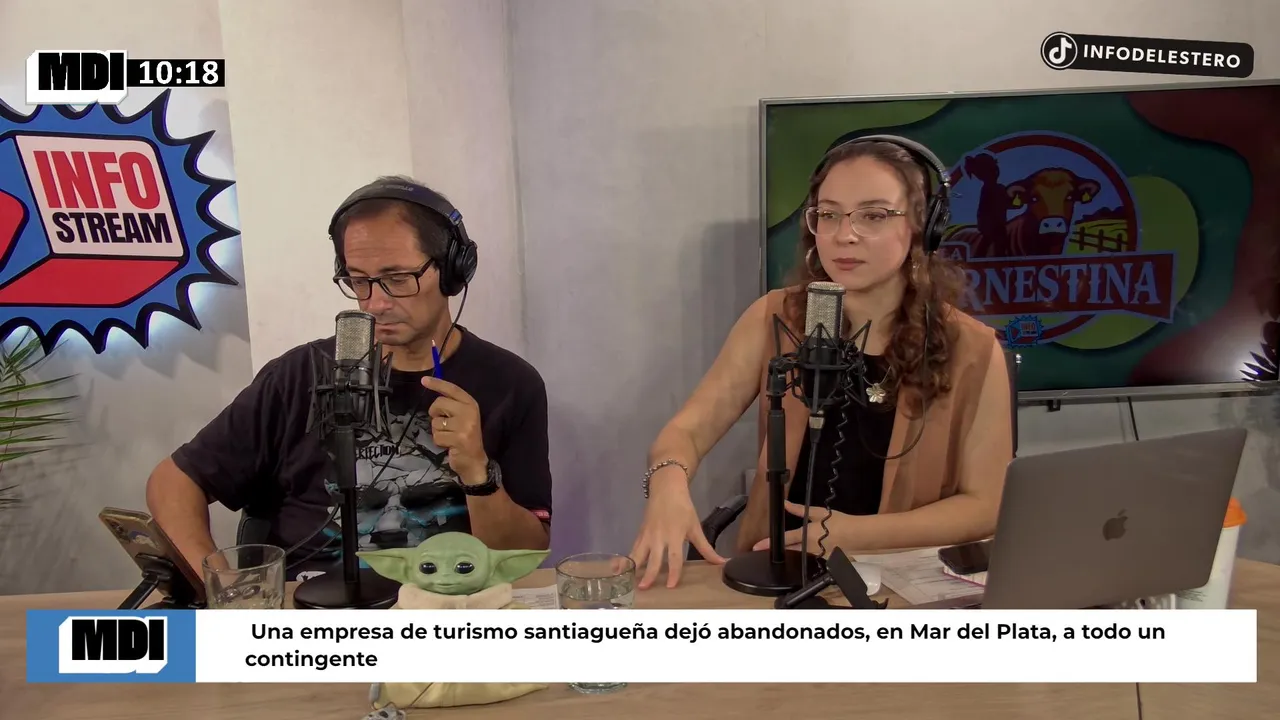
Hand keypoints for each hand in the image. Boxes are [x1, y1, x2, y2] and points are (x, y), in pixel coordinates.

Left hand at [421, 376, 488, 482]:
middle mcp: (469, 412)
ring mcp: (465, 425)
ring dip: (438, 431)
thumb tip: (433, 391)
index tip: (423, 380)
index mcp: (471, 404)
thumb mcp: (463, 417)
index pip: (452, 389)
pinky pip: (437, 436)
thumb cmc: (465, 437)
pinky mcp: (459, 438)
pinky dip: (439, 442)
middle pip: (439, 403)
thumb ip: (451, 405)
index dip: (437, 384)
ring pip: (435, 422)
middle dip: (435, 414)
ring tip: (449, 437)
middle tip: (443, 423)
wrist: (475, 461)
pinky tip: (449, 445)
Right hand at [629, 467, 726, 589]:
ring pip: (638, 555)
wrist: (666, 489)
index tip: (671, 586)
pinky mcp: (640, 534)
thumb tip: (722, 562)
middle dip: (648, 574)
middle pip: (653, 559)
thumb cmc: (683, 508)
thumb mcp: (695, 528)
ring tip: (628, 582)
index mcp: (674, 536)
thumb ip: (706, 548)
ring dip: (633, 568)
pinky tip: (621, 570)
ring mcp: (647, 536)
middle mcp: (658, 537)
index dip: (673, 572)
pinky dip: (627, 560)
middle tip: (644, 588)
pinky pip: (633, 549)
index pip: (674, 558)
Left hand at [751, 501, 850, 553]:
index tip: (755, 547)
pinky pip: (809, 557)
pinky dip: (802, 554)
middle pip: (788, 550)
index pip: (783, 540)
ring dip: (789, 552)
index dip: (768, 543)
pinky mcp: (823, 560)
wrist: (858, 535)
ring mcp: (816, 556)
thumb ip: (799, 510)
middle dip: (776, 550)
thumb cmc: (838, 522)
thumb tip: (784, 504)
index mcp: (805, 536)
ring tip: (778, 549)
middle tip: (762, 550)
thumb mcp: (818, 513)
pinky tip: (799, 551)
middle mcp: (808, 548)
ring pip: (798, 555)